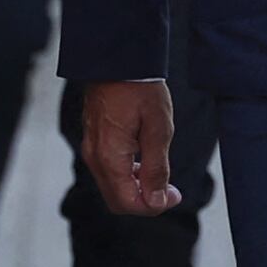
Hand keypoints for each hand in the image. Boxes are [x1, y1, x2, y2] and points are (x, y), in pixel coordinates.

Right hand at [79, 80, 178, 214]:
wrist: (118, 60)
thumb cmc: (140, 90)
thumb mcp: (158, 129)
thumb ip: (156, 169)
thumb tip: (155, 201)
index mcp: (110, 157)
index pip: (128, 202)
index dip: (153, 207)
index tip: (175, 195)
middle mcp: (95, 157)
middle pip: (117, 200)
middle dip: (145, 201)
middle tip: (170, 190)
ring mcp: (91, 149)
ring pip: (112, 187)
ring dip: (136, 189)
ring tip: (161, 174)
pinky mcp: (93, 140)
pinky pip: (108, 171)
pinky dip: (127, 176)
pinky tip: (144, 161)